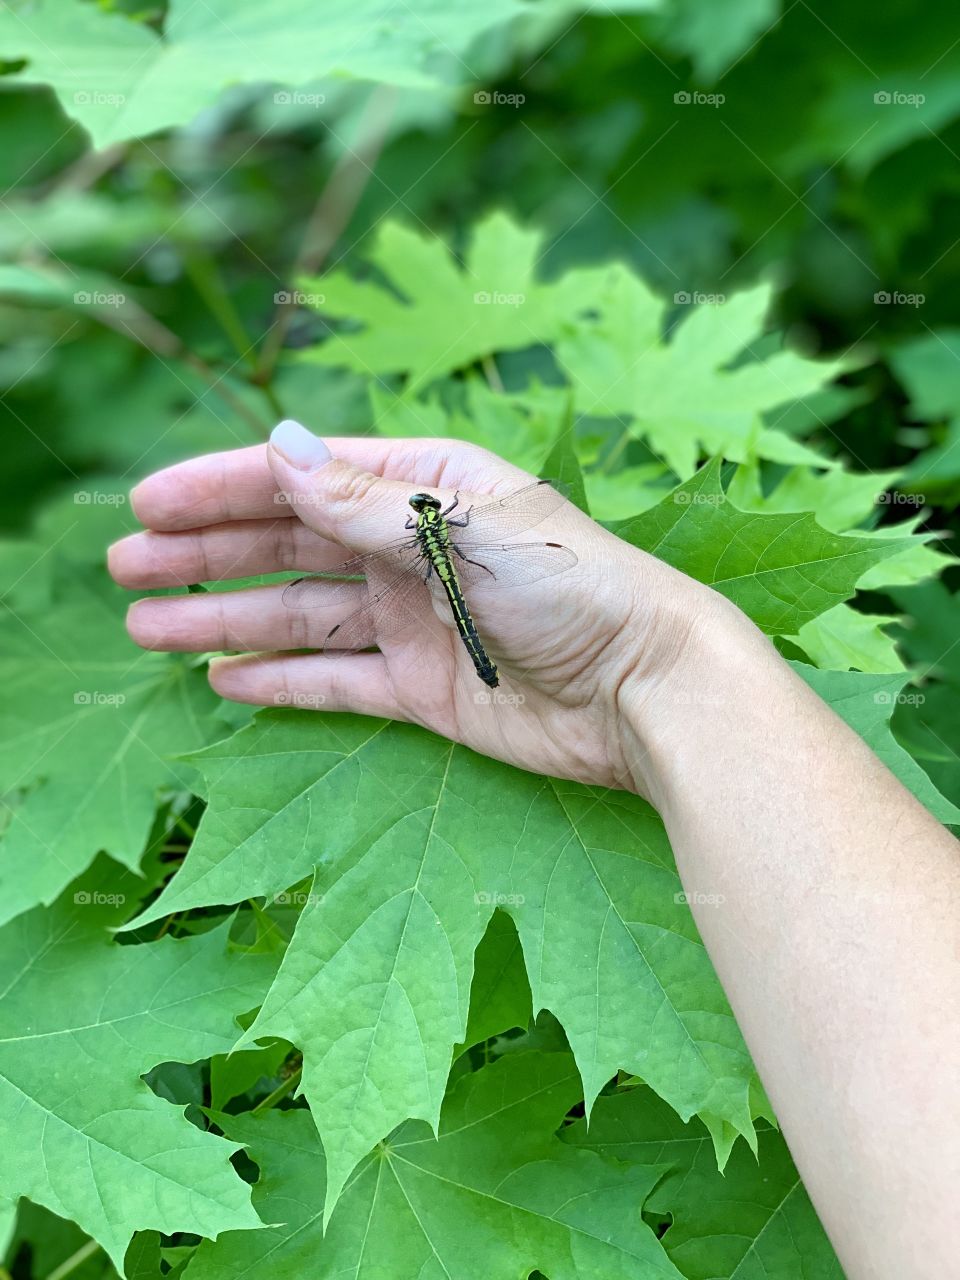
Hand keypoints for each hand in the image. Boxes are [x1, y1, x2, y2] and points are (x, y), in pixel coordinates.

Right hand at [109, 421, 722, 791]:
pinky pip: (335, 681)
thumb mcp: (468, 532)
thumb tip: (280, 452)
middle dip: (207, 552)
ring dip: (224, 617)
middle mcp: (414, 551)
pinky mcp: (423, 689)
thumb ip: (368, 506)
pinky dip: (282, 679)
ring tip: (146, 629)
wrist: (647, 691)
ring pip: (298, 615)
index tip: (149, 502)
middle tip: (125, 566)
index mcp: (430, 489)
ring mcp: (415, 621)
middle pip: (290, 545)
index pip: (308, 479)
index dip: (224, 487)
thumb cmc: (578, 589)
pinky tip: (225, 676)